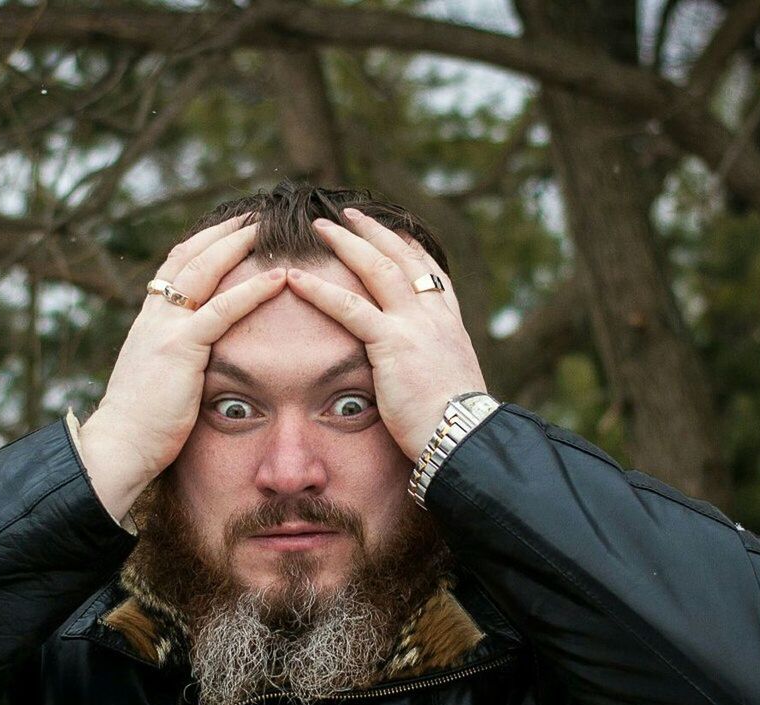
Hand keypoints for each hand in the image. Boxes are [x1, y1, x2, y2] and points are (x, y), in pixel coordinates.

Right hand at [80, 214, 287, 517]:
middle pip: (188, 257)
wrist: (119, 445)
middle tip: (251, 217)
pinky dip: (251, 290)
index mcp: (148, 323)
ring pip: (203, 272)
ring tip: (264, 230)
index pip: (173, 268)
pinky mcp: (181, 348)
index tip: (226, 231)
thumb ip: (175, 362)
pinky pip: (222, 310)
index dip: (201, 245)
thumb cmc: (141, 426)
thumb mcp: (158, 382)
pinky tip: (277, 278)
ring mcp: (165, 329)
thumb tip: (196, 365)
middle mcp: (154, 317)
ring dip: (236, 246)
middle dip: (221, 234)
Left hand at [284, 208, 486, 461]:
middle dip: (374, 233)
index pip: (430, 273)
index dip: (409, 248)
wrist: (464, 435)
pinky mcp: (392, 343)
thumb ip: (434, 368)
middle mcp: (435, 316)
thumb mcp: (450, 386)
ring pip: (377, 270)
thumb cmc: (455, 424)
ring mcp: (415, 325)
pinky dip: (320, 290)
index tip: (393, 231)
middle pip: (402, 259)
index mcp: (450, 325)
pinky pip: (349, 308)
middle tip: (350, 214)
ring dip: (347, 244)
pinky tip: (296, 278)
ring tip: (321, 228)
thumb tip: (424, 377)